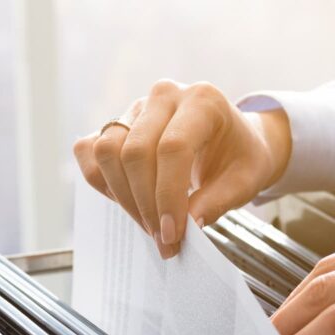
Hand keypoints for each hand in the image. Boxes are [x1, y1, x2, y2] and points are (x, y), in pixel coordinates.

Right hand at [73, 80, 291, 257]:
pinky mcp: (116, 123)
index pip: (173, 148)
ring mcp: (136, 107)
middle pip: (135, 151)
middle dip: (145, 204)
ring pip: (107, 151)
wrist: (234, 141)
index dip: (167, 196)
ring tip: (148, 224)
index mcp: (203, 101)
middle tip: (162, 238)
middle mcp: (165, 96)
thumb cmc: (240, 158)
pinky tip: (128, 202)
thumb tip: (186, 226)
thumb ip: (217, 202)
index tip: (172, 234)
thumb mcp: (245, 181)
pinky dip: (102, 182)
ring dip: (123, 197)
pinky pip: (90, 151)